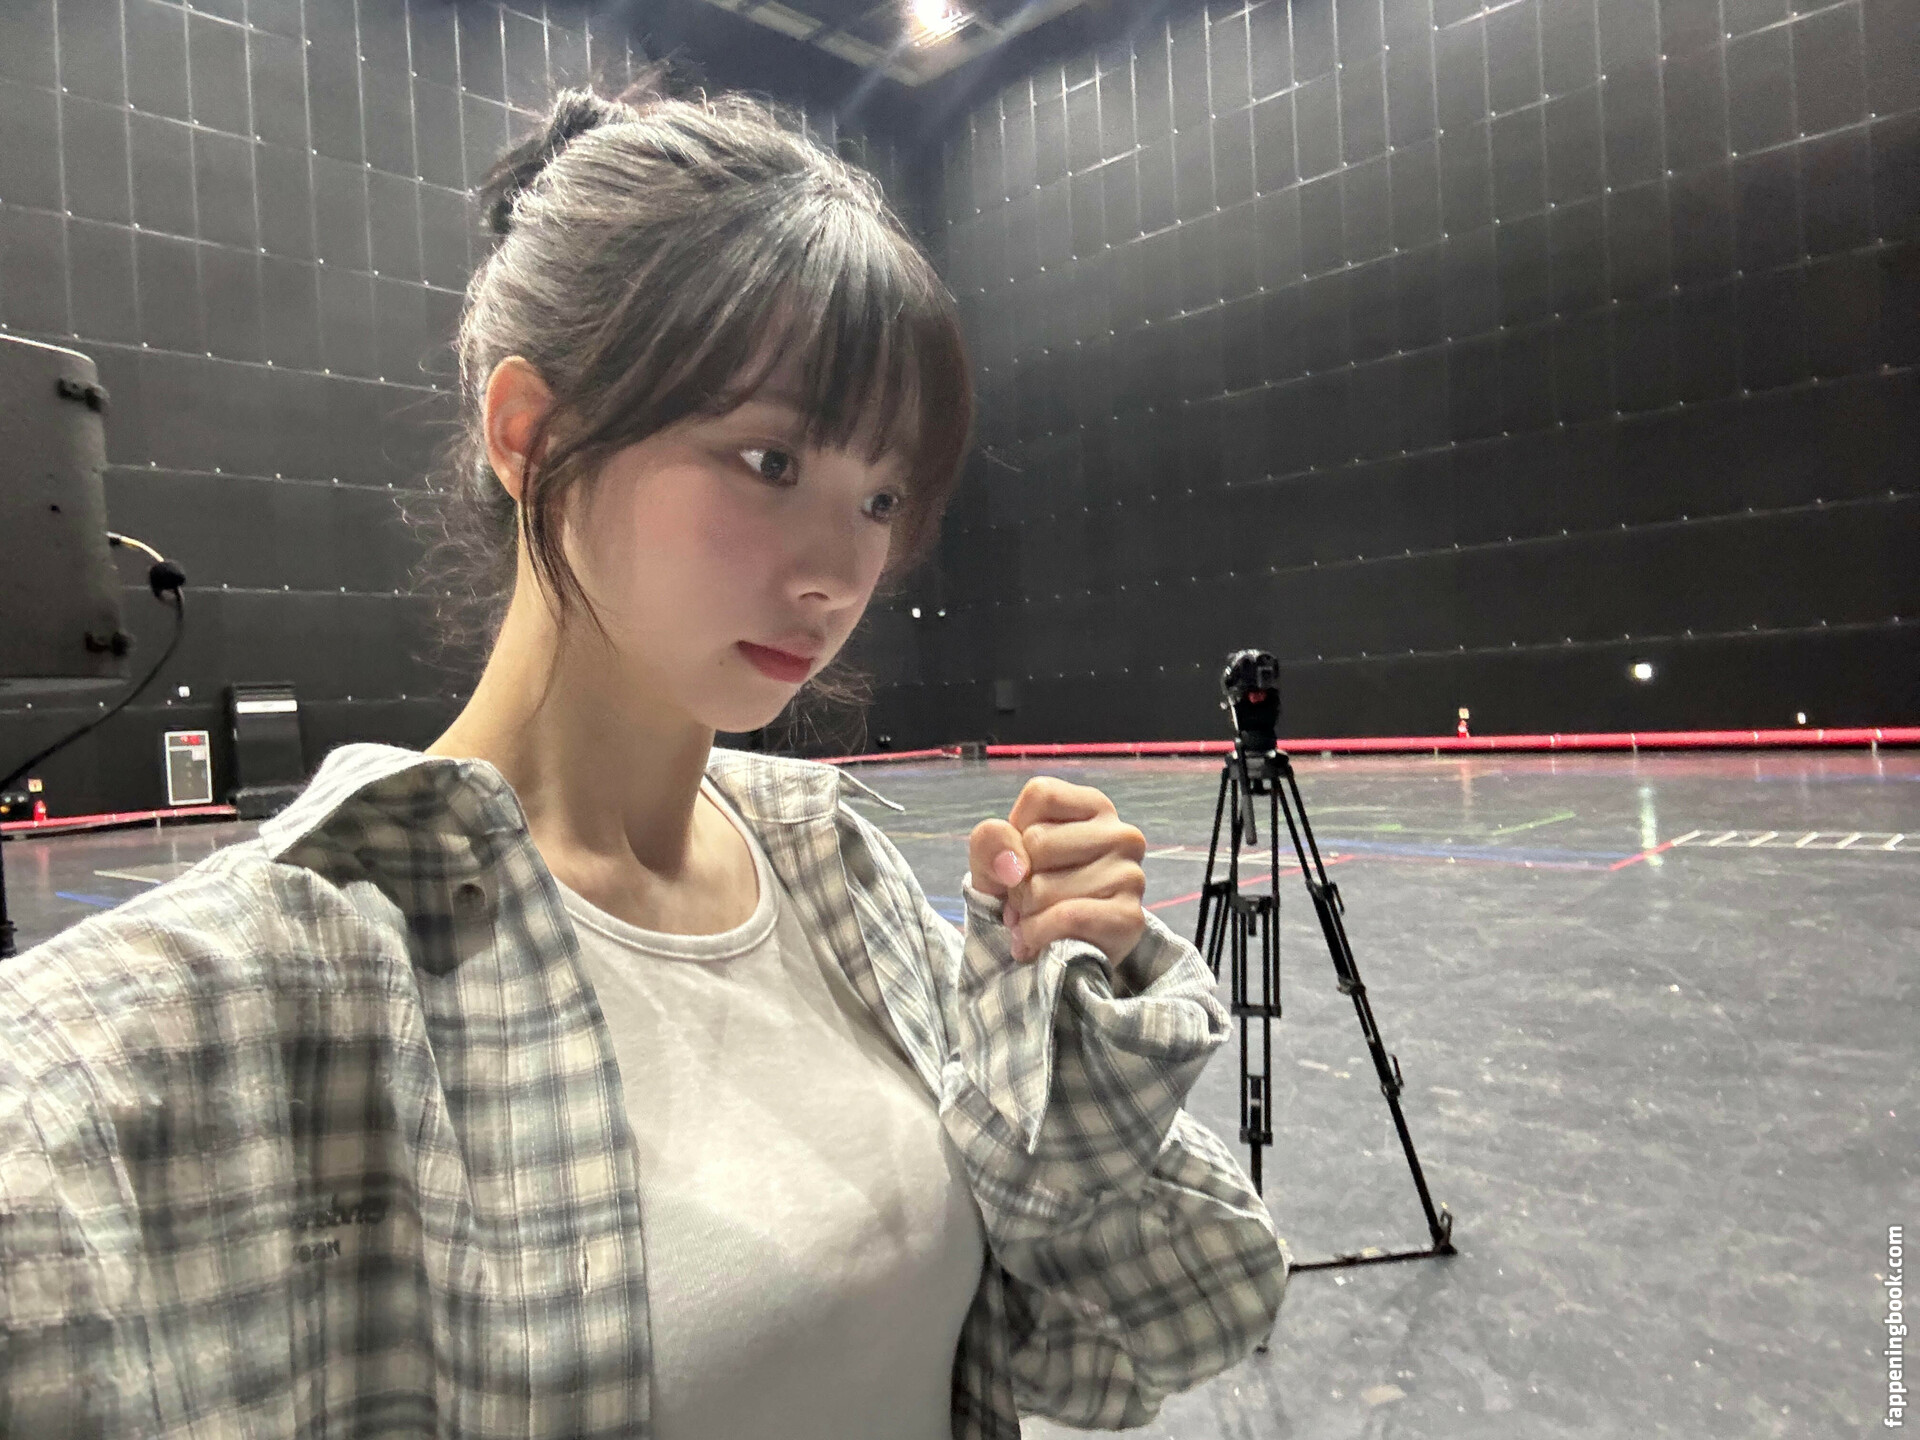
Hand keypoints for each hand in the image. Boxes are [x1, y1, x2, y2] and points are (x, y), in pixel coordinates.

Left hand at [967, 775, 1149, 966]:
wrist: (1059, 953)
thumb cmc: (1029, 890)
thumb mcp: (995, 857)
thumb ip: (990, 842)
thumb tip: (1014, 867)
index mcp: (1094, 806)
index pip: (1041, 794)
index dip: (1017, 830)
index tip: (1023, 856)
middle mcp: (1122, 834)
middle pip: (1038, 841)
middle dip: (1018, 879)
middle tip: (1026, 897)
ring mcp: (1130, 875)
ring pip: (1044, 887)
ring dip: (1025, 913)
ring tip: (1035, 919)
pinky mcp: (1130, 917)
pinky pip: (1066, 918)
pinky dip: (1037, 934)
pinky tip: (1038, 940)